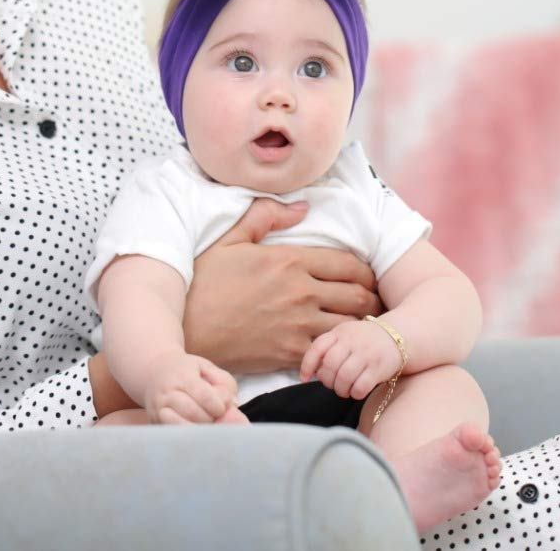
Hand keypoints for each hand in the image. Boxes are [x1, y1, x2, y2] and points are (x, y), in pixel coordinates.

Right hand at [143, 352, 248, 424]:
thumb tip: (232, 404)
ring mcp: (158, 408)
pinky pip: (173, 434)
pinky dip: (187, 436)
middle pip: (193, 413)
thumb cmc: (187, 371)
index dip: (219, 406)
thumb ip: (224, 383)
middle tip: (213, 416)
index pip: (205, 396)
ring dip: (199, 430)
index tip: (221, 407)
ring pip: (181, 426)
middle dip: (210, 419)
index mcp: (182, 375)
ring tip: (204, 423)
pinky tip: (195, 431)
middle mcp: (167, 392)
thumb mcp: (207, 368)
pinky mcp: (155, 421)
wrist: (154, 371)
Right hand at [184, 198, 384, 374]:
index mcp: (290, 260)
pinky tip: (336, 346)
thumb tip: (302, 206)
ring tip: (362, 325)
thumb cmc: (204, 282)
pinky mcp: (290, 353)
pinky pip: (329, 350)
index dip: (365, 270)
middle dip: (372, 298)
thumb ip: (266, 215)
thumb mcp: (230, 239)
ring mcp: (297, 325)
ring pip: (350, 326)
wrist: (185, 329)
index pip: (347, 264)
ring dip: (359, 325)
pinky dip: (338, 348)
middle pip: (358, 296)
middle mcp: (300, 292)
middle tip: (374, 301)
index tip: (368, 275)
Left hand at [299, 318, 402, 399]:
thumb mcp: (346, 334)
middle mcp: (352, 341)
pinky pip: (361, 386)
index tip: (305, 379)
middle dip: (327, 381)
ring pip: (344, 377)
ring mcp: (366, 353)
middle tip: (332, 385)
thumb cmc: (366, 340)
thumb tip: (315, 372)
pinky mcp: (379, 367)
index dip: (307, 365)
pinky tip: (357, 391)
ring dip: (340, 389)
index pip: (318, 347)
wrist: (400, 336)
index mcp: (341, 332)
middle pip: (330, 365)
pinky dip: (355, 393)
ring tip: (344, 390)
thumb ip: (330, 348)